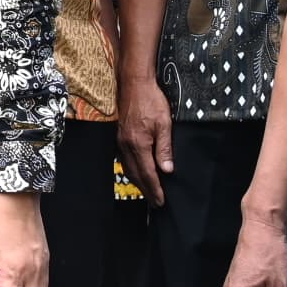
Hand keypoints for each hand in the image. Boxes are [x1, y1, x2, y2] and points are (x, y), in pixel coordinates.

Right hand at [116, 73, 172, 196]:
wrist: (133, 83)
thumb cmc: (151, 100)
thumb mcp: (164, 123)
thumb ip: (164, 148)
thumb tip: (167, 169)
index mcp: (138, 144)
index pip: (148, 173)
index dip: (155, 189)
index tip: (161, 201)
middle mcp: (126, 146)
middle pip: (136, 175)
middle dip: (146, 190)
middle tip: (155, 203)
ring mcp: (121, 141)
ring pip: (128, 168)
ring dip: (138, 182)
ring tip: (148, 191)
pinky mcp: (119, 136)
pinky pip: (124, 160)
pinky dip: (132, 171)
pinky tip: (137, 172)